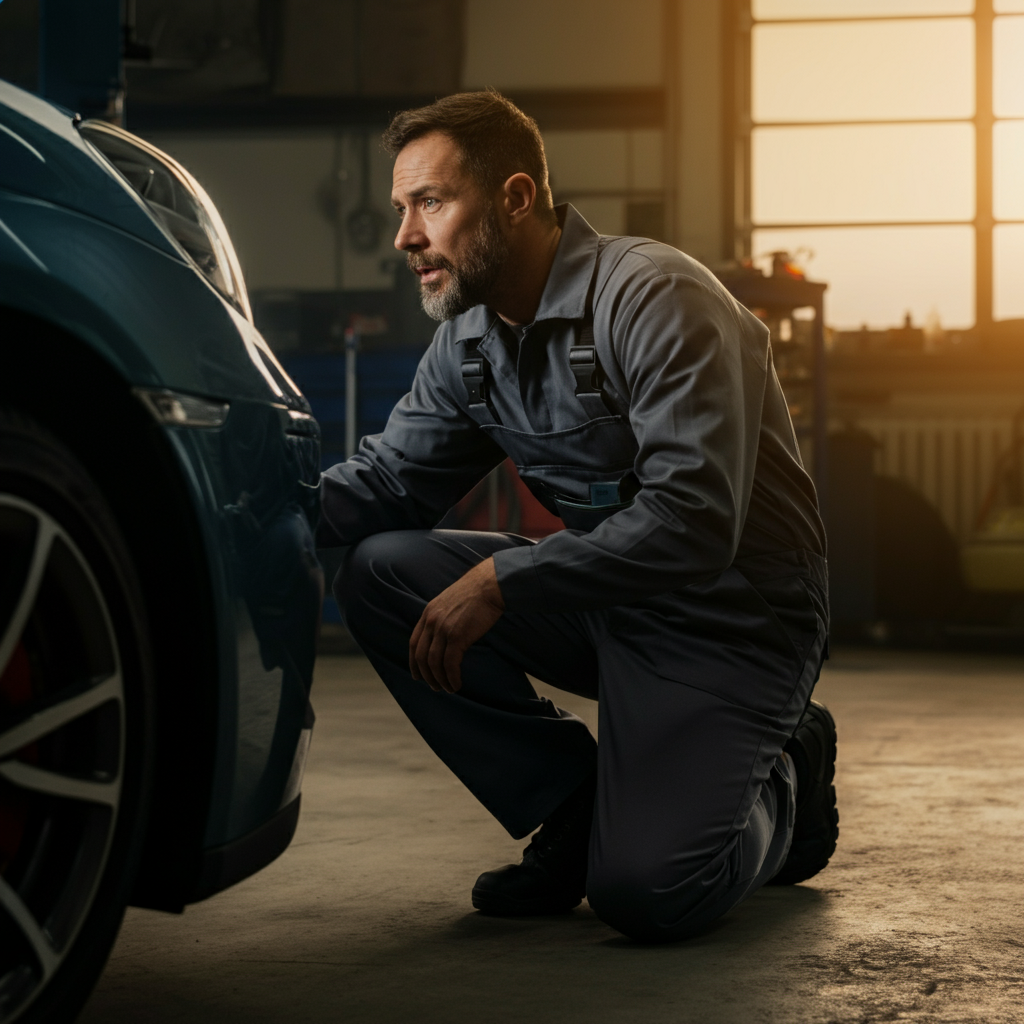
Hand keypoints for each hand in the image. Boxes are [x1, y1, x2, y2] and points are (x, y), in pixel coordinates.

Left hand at [409, 557, 504, 692]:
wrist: (490, 584)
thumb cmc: (477, 593)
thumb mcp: (451, 602)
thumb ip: (443, 618)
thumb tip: (445, 637)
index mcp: (428, 613)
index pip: (413, 643)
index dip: (414, 662)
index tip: (418, 675)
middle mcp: (431, 621)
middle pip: (421, 656)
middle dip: (427, 676)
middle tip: (435, 687)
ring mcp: (443, 629)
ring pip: (434, 663)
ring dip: (440, 680)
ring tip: (449, 689)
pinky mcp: (457, 636)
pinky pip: (449, 664)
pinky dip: (452, 677)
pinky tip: (457, 684)